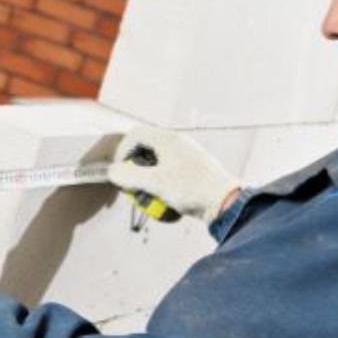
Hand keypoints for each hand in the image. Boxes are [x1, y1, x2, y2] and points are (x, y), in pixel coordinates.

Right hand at [107, 126, 240, 222]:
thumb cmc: (192, 189)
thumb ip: (129, 176)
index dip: (123, 151)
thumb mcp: (155, 183)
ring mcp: (185, 157)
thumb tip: (112, 171)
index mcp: (168, 140)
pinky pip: (168, 174)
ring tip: (151, 197)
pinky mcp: (191, 171)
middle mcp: (177, 144)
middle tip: (134, 186)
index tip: (121, 170)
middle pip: (145, 150)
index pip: (135, 134)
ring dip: (147, 181)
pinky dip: (162, 186)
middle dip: (135, 170)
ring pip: (156, 164)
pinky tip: (166, 201)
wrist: (224, 203)